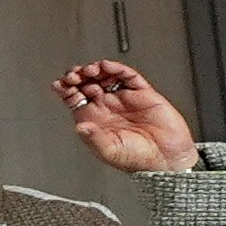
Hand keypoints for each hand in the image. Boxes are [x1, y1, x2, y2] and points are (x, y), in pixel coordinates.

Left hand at [57, 58, 198, 173]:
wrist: (167, 159)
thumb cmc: (138, 159)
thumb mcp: (109, 151)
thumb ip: (93, 138)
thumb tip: (80, 126)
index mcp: (95, 120)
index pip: (75, 99)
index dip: (66, 89)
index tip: (59, 84)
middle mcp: (108, 107)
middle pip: (87, 84)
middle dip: (77, 76)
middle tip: (73, 75)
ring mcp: (125, 99)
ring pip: (106, 77)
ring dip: (95, 70)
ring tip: (89, 71)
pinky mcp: (143, 94)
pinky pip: (129, 77)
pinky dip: (117, 69)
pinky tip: (108, 67)